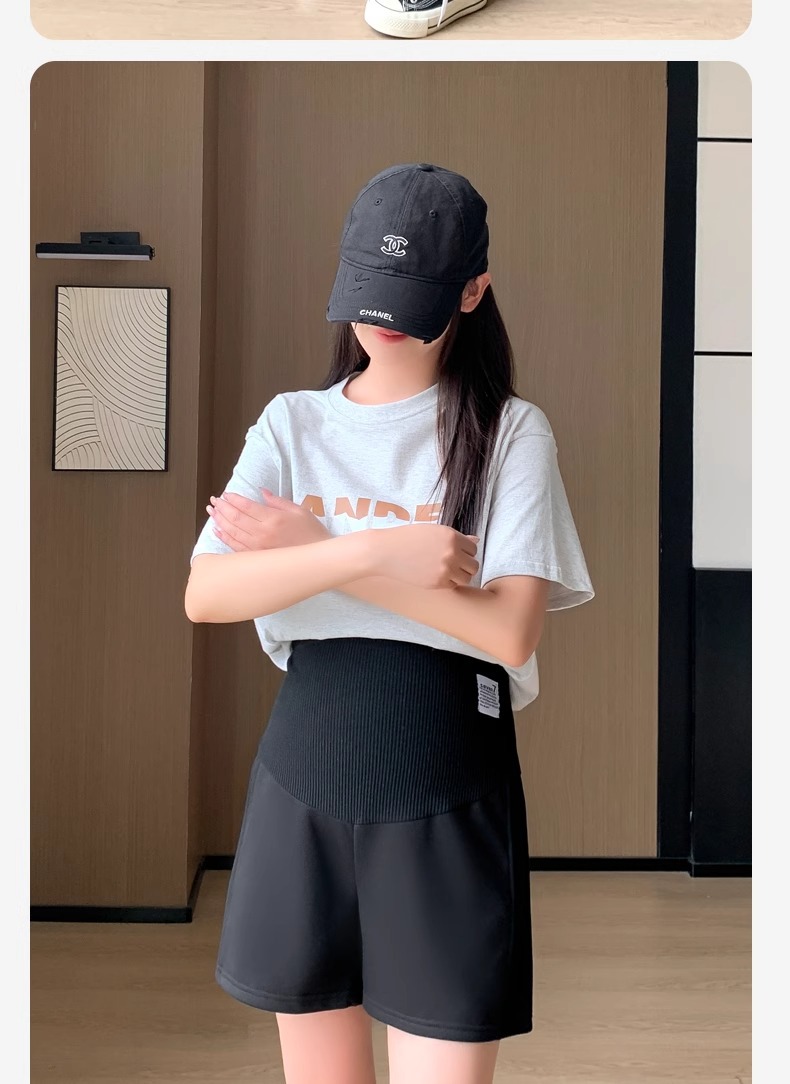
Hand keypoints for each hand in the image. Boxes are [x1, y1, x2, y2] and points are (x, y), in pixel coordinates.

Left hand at [207, 488, 329, 551]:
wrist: (317, 559)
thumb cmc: (311, 532)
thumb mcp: (298, 510)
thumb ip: (277, 501)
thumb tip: (261, 492)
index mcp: (273, 519)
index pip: (246, 507)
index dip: (233, 499)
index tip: (226, 494)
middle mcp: (262, 534)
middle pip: (235, 518)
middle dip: (222, 507)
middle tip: (214, 500)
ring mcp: (258, 548)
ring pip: (232, 532)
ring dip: (219, 520)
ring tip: (212, 511)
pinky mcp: (257, 558)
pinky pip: (235, 547)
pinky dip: (224, 537)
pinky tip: (217, 530)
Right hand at [366, 523, 479, 588]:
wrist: (385, 552)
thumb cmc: (408, 538)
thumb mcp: (433, 531)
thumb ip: (456, 537)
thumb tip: (475, 540)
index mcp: (452, 536)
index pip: (473, 548)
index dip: (465, 551)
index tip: (456, 553)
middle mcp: (451, 553)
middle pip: (474, 565)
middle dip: (465, 565)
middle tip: (454, 564)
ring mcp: (445, 569)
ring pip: (467, 578)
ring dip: (460, 576)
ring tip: (447, 572)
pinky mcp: (437, 583)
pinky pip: (453, 586)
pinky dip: (449, 583)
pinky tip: (437, 576)